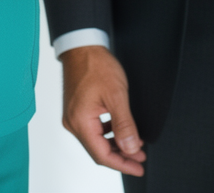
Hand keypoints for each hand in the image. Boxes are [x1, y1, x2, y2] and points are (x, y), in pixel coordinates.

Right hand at [61, 45, 145, 176]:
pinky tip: (120, 130)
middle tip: (140, 158)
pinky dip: (108, 132)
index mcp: (80, 122)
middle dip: (121, 155)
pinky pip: (93, 128)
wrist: (82, 46)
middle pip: (98, 150)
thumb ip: (124, 124)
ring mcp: (73, 116)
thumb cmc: (96, 65)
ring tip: (135, 145)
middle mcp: (73, 122)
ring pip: (96, 140)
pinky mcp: (76, 109)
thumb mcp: (116, 95)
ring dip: (115, 144)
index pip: (102, 154)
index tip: (138, 167)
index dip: (122, 164)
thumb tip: (131, 148)